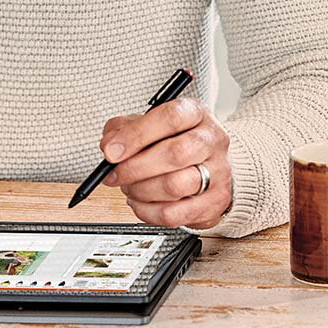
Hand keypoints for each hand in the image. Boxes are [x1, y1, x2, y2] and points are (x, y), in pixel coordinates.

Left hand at [98, 97, 233, 229]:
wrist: (208, 166)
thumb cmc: (174, 141)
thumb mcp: (148, 124)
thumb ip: (124, 128)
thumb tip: (109, 145)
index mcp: (195, 113)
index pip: (169, 118)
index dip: (135, 135)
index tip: (110, 151)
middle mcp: (211, 140)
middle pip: (174, 154)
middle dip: (135, 168)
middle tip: (114, 174)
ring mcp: (218, 172)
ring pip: (174, 186)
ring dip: (141, 190)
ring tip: (129, 187)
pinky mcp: (215, 202)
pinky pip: (174, 214)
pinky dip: (148, 211)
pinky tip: (140, 203)